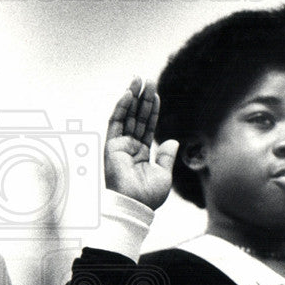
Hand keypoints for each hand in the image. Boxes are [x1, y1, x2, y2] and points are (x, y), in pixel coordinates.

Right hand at [104, 77, 178, 209]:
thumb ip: (166, 157)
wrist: (136, 204)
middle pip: (136, 118)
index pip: (147, 127)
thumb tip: (172, 141)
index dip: (152, 111)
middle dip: (142, 99)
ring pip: (127, 117)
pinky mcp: (111, 146)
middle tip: (148, 80)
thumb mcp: (164, 175)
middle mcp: (129, 148)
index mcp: (141, 155)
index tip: (156, 95)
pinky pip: (116, 122)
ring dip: (132, 97)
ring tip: (139, 80)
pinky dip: (121, 107)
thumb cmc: (148, 196)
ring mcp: (120, 146)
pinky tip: (129, 94)